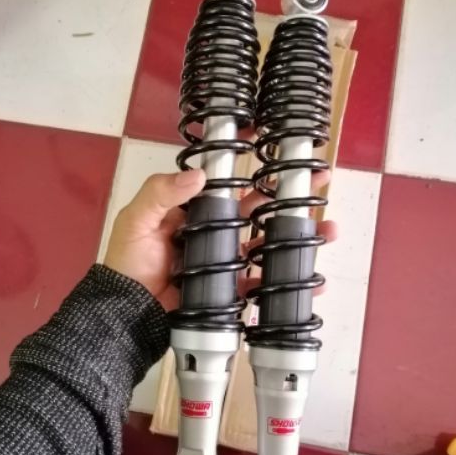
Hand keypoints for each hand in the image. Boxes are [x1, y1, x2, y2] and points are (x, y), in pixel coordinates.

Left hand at [104, 168, 336, 310]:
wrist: (128, 314)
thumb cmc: (128, 263)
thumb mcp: (136, 220)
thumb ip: (161, 193)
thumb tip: (200, 175)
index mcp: (192, 208)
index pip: (225, 179)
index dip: (248, 160)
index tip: (272, 140)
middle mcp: (213, 229)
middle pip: (256, 207)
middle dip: (288, 194)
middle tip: (317, 182)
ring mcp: (224, 258)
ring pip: (266, 241)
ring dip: (296, 235)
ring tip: (327, 229)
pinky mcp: (230, 287)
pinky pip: (261, 281)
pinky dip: (286, 280)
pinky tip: (310, 277)